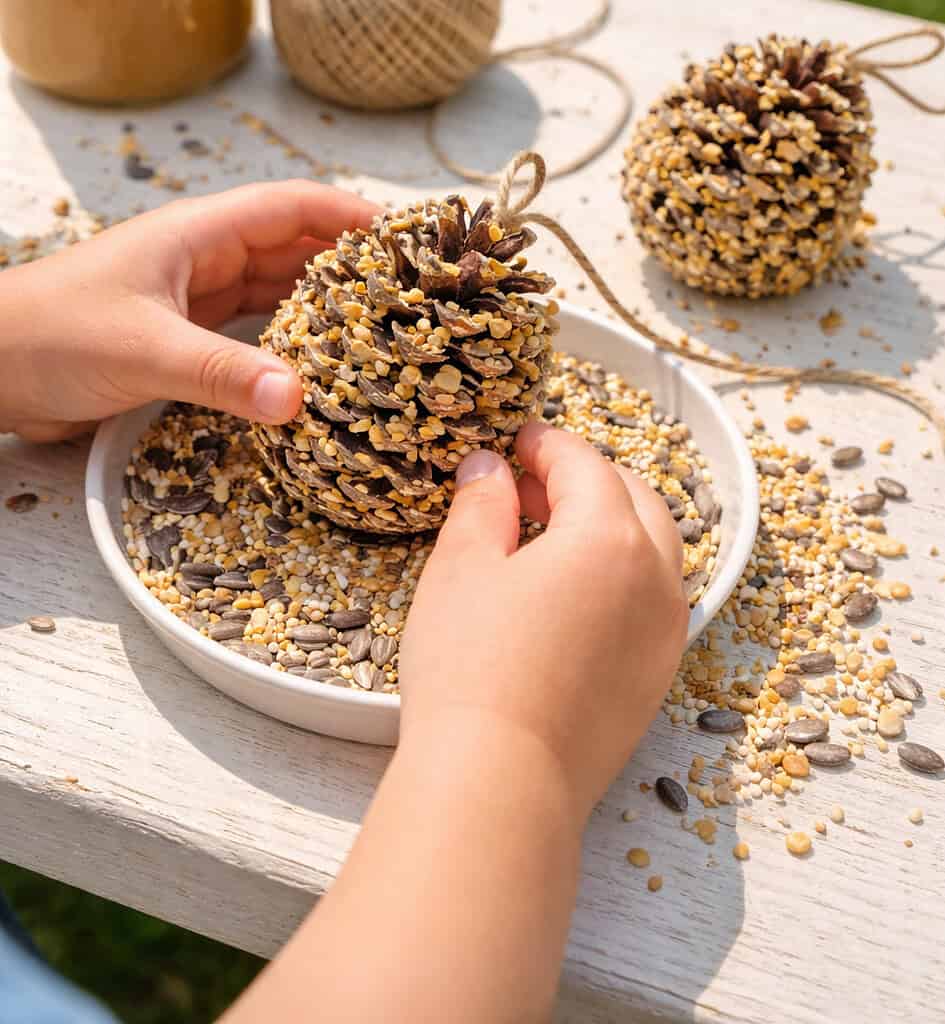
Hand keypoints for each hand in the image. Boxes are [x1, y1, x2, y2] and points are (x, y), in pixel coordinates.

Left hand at [0, 181, 378, 440]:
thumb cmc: (49, 337)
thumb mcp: (143, 350)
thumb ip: (220, 373)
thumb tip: (296, 398)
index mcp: (197, 236)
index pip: (291, 208)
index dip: (350, 216)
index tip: (404, 236)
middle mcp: (203, 263)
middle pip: (293, 251)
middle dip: (350, 267)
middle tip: (408, 294)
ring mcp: (196, 303)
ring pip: (277, 296)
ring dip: (323, 312)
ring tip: (380, 333)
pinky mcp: (187, 343)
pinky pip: (255, 337)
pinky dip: (290, 349)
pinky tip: (319, 370)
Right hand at [399, 421, 688, 817]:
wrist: (500, 781)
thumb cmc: (472, 670)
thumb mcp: (462, 567)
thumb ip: (483, 504)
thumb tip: (490, 468)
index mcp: (610, 538)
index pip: (585, 465)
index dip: (546, 445)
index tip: (517, 442)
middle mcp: (656, 579)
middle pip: (633, 500)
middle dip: (585, 481)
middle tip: (529, 488)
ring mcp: (666, 632)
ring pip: (652, 550)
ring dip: (608, 528)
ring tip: (547, 541)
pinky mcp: (658, 677)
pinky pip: (653, 602)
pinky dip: (621, 577)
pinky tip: (570, 596)